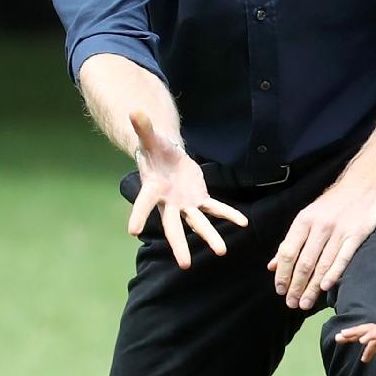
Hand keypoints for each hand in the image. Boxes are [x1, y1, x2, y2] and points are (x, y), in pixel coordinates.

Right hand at [126, 111, 249, 268]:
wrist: (165, 156)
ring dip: (210, 236)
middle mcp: (168, 202)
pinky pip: (215, 208)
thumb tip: (134, 111)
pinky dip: (228, 214)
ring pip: (197, 223)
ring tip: (222, 251)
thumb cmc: (154, 149)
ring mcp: (185, 203)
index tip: (132, 231)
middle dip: (179, 245)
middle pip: (173, 226)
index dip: (137, 215)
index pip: (143, 203)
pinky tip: (243, 222)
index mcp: (152, 189)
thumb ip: (143, 128)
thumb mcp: (150, 138)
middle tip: (185, 265)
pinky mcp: (199, 198)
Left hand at [270, 183, 375, 309]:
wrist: (363, 187)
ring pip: (322, 264)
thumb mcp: (307, 218)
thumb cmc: (332, 205)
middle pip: (304, 262)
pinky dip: (333, 273)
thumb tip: (272, 265)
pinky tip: (325, 287)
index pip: (288, 252)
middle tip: (292, 303)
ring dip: (312, 286)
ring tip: (305, 303)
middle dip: (296, 285)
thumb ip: (290, 242)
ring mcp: (339, 231)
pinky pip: (343, 257)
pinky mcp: (357, 235)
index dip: (283, 273)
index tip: (280, 290)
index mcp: (304, 221)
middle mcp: (320, 226)